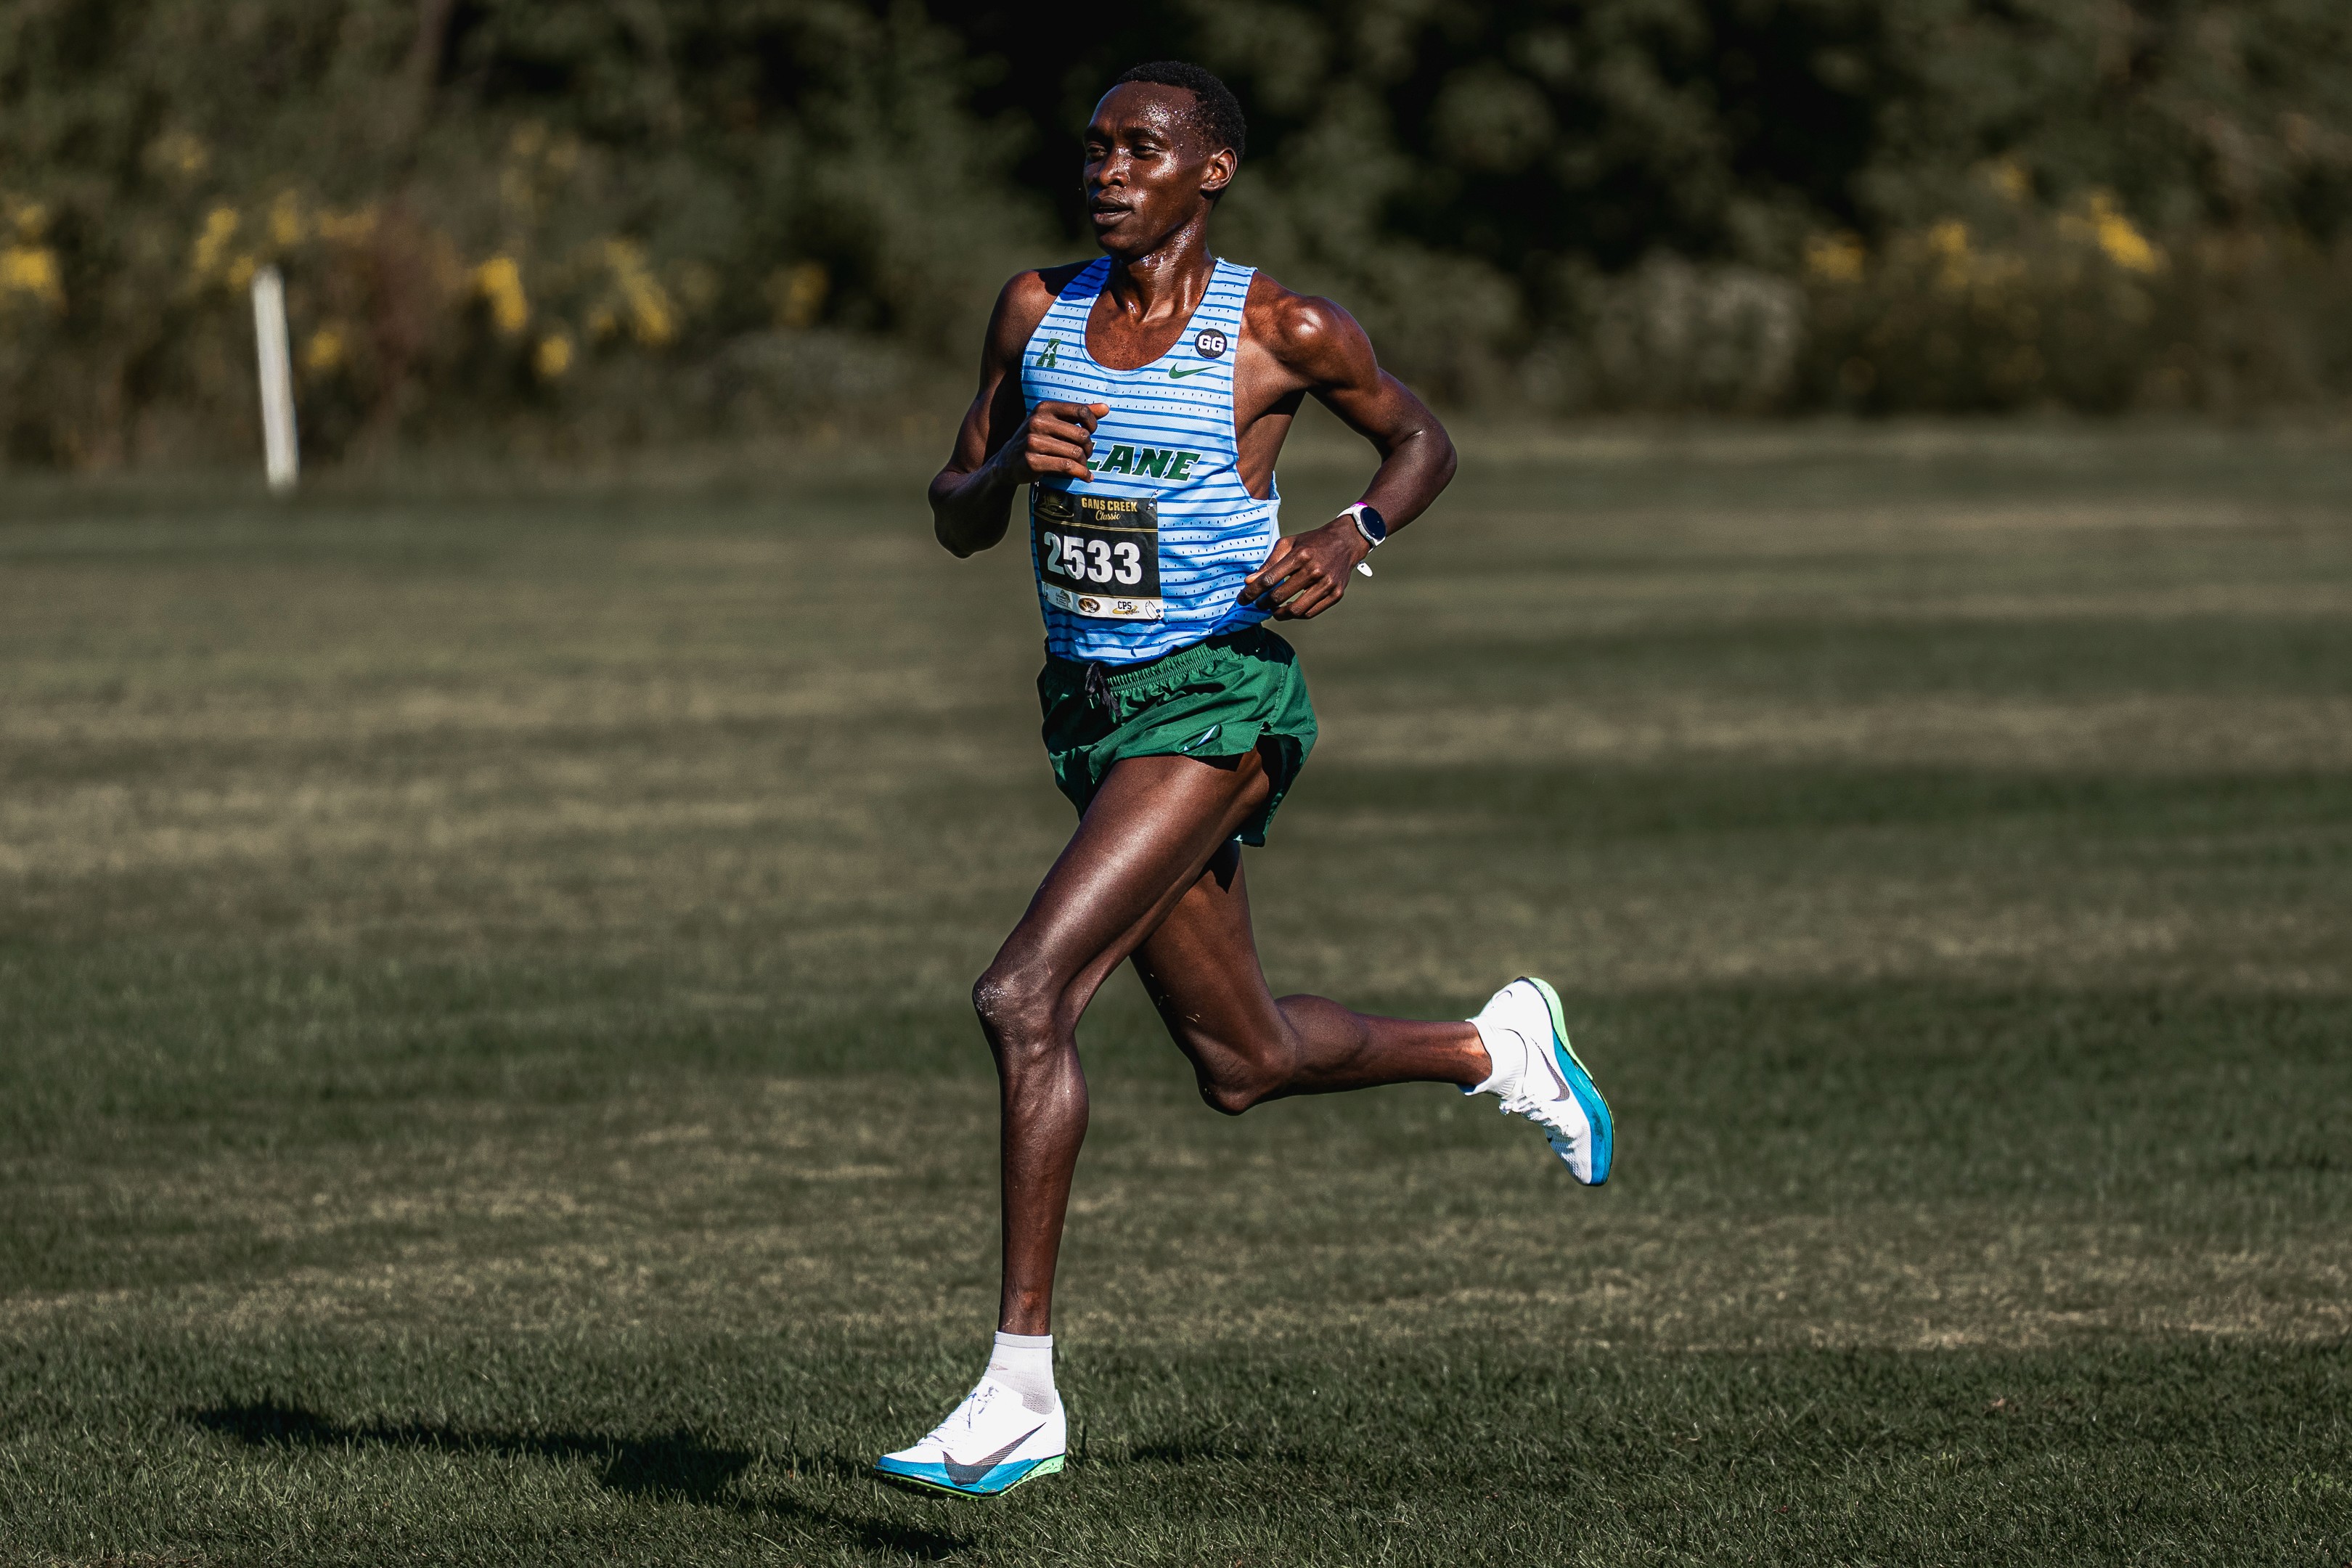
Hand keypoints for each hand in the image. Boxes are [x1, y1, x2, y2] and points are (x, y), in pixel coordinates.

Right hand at [994, 401, 1108, 485]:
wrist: (1007, 462)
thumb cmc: (1037, 439)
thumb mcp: (1053, 422)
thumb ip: (1078, 414)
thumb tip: (1106, 408)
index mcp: (1044, 408)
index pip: (1081, 411)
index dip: (1092, 424)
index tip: (1090, 432)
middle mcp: (1037, 422)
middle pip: (1081, 435)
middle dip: (1088, 448)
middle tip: (1086, 454)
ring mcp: (1033, 442)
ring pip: (1075, 453)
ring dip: (1084, 463)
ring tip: (1083, 466)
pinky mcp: (1032, 461)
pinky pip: (1067, 467)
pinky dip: (1081, 473)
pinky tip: (1085, 476)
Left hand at [1238, 517, 1371, 619]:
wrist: (1346, 541)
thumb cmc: (1312, 542)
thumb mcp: (1288, 544)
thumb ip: (1269, 563)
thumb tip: (1249, 582)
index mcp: (1300, 555)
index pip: (1269, 580)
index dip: (1252, 593)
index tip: (1242, 599)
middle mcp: (1314, 570)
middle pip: (1280, 596)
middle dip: (1264, 603)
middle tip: (1259, 604)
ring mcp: (1327, 584)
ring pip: (1296, 610)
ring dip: (1279, 614)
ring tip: (1273, 610)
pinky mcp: (1336, 594)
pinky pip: (1311, 612)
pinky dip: (1296, 614)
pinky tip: (1290, 608)